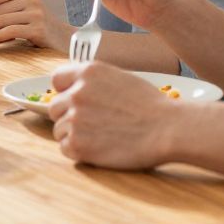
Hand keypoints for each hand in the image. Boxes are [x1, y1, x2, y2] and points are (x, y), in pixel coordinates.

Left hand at [48, 62, 174, 168]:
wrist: (168, 129)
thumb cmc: (151, 106)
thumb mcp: (120, 79)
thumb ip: (94, 83)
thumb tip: (75, 90)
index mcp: (88, 72)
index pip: (57, 79)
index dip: (64, 91)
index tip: (74, 101)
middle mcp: (77, 93)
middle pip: (55, 107)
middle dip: (69, 116)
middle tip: (92, 124)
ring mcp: (75, 118)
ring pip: (59, 129)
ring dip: (75, 135)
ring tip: (101, 137)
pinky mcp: (78, 144)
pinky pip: (64, 148)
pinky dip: (78, 151)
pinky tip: (98, 148)